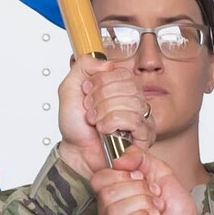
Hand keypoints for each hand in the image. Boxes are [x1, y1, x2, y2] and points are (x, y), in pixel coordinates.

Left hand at [56, 57, 152, 177]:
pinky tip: (106, 130)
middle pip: (127, 85)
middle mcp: (132, 99)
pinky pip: (134, 119)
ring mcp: (140, 116)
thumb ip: (83, 66)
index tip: (88, 94)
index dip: (99, 83)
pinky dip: (113, 124)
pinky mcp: (144, 134)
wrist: (76, 152)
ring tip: (97, 122)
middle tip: (92, 111)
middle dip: (101, 100)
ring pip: (130, 102)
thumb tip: (106, 63)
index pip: (119, 71)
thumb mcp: (69, 89)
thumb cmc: (75, 127)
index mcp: (118, 86)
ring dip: (105, 114)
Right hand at [92, 149, 213, 214]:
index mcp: (112, 198)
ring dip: (143, 206)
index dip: (123, 175)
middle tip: (155, 199)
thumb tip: (120, 159)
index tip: (144, 180)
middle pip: (107, 194)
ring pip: (113, 211)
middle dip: (138, 192)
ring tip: (156, 212)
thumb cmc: (176, 210)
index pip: (99, 179)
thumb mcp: (161, 173)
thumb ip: (140, 158)